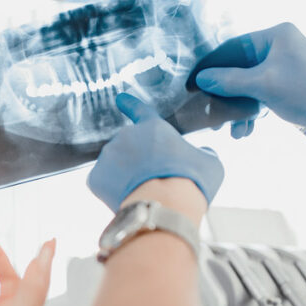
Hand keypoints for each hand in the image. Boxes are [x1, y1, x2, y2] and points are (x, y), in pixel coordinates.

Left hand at [87, 93, 224, 210]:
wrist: (166, 207)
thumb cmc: (191, 183)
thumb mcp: (210, 163)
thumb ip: (202, 153)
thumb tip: (203, 153)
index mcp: (154, 128)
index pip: (140, 110)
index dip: (131, 105)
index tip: (121, 99)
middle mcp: (127, 135)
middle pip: (130, 147)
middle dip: (138, 161)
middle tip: (153, 181)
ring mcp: (108, 156)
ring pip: (115, 166)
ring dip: (125, 176)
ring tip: (144, 193)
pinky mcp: (95, 177)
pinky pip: (103, 183)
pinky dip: (112, 191)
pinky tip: (129, 199)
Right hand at [191, 23, 305, 146]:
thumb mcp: (264, 84)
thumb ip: (229, 81)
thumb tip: (201, 80)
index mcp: (275, 37)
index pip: (233, 47)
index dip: (210, 65)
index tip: (192, 82)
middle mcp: (278, 49)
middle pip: (237, 68)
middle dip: (223, 92)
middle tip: (206, 107)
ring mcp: (281, 70)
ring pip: (246, 86)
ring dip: (235, 107)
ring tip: (226, 127)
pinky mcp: (283, 90)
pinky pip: (257, 97)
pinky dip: (248, 113)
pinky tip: (243, 131)